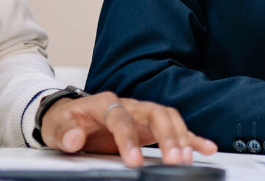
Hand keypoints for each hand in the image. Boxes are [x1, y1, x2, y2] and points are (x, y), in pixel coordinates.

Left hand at [40, 92, 217, 167]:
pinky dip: (192, 138)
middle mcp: (129, 105)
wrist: (71, 118)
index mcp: (105, 103)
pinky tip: (206, 148)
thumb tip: (75, 138)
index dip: (128, 139)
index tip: (134, 161)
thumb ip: (65, 132)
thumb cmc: (67, 121)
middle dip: (167, 136)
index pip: (121, 118)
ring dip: (181, 138)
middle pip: (155, 114)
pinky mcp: (151, 126)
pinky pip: (176, 129)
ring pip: (169, 119)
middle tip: (174, 159)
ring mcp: (143, 114)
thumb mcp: (57, 126)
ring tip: (186, 159)